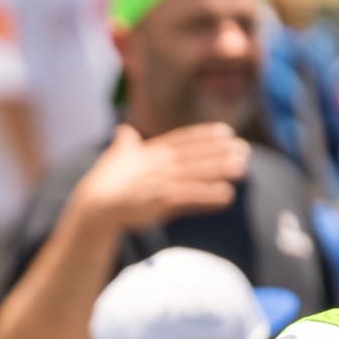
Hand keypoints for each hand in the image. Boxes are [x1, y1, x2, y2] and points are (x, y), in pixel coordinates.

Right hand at [74, 123, 249, 231]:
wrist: (93, 208)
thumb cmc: (101, 184)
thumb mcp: (113, 157)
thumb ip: (124, 144)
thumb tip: (121, 129)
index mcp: (149, 153)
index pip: (182, 140)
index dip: (205, 135)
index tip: (226, 132)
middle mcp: (157, 165)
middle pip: (195, 155)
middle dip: (220, 152)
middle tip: (245, 150)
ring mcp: (159, 183)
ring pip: (196, 174)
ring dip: (220, 170)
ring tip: (243, 168)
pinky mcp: (159, 203)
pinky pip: (189, 197)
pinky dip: (208, 196)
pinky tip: (227, 195)